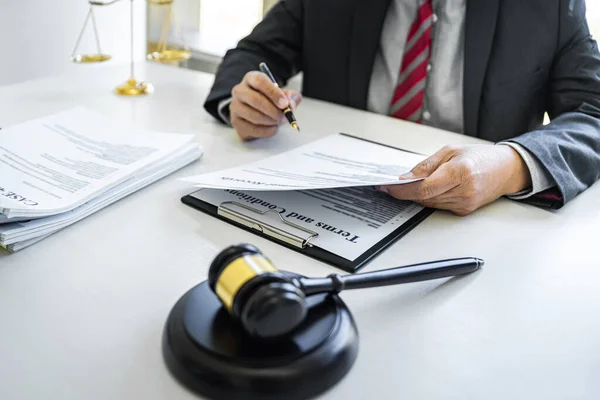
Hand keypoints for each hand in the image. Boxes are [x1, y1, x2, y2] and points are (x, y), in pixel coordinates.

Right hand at [230, 71, 301, 139]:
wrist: (255, 110)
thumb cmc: (269, 99)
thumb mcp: (283, 93)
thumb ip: (291, 97)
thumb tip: (290, 107)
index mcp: (251, 79)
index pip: (259, 81)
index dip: (273, 92)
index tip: (285, 103)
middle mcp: (239, 91)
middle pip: (255, 100)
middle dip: (273, 110)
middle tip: (284, 116)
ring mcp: (235, 107)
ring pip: (254, 116)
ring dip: (271, 121)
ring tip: (279, 121)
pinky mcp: (236, 122)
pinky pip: (252, 129)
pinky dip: (267, 131)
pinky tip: (273, 127)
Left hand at [378, 144, 531, 215]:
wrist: (506, 170)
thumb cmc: (480, 157)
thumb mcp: (451, 151)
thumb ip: (426, 165)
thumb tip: (406, 178)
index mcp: (461, 172)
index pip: (424, 187)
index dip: (403, 190)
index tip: (388, 186)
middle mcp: (464, 191)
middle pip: (424, 197)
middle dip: (405, 192)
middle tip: (389, 185)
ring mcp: (465, 203)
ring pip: (429, 204)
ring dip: (416, 196)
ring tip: (405, 186)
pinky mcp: (464, 210)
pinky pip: (438, 206)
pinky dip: (429, 199)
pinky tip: (426, 190)